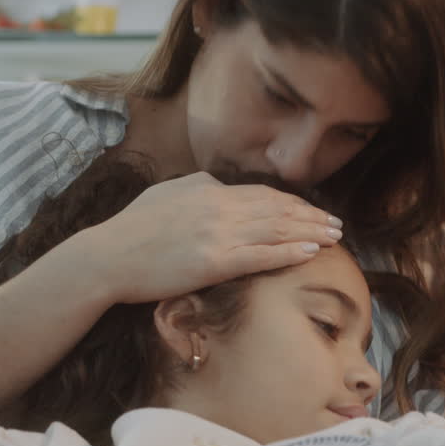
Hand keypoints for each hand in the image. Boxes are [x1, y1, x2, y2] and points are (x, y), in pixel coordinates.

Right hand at [76, 172, 342, 303]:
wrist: (106, 258)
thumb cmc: (132, 229)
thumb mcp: (167, 194)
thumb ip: (198, 187)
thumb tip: (219, 183)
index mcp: (209, 191)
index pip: (263, 194)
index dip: (294, 203)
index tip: (313, 211)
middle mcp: (219, 208)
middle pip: (277, 210)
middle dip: (311, 217)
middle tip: (337, 224)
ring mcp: (217, 234)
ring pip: (276, 230)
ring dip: (310, 232)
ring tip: (333, 237)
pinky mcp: (214, 262)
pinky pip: (261, 255)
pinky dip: (289, 251)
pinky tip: (310, 251)